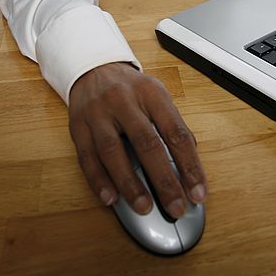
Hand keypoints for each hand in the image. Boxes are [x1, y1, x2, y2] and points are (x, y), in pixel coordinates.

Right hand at [68, 62, 206, 217]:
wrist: (94, 68)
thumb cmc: (131, 89)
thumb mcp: (157, 95)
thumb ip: (172, 125)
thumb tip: (189, 162)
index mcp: (151, 93)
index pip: (176, 132)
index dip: (189, 165)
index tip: (197, 191)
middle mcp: (124, 100)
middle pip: (147, 143)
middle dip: (163, 180)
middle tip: (176, 206)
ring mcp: (99, 113)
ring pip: (114, 152)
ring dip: (130, 184)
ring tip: (144, 206)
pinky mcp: (78, 126)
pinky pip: (87, 158)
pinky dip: (99, 181)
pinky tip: (110, 198)